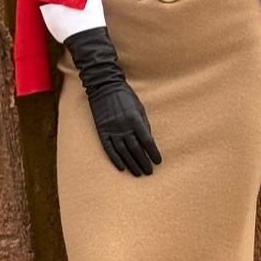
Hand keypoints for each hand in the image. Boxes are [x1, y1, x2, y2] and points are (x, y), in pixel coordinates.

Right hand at [64, 27, 161, 176]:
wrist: (104, 87)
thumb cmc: (125, 96)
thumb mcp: (139, 107)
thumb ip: (144, 124)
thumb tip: (149, 141)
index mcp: (135, 119)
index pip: (147, 141)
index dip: (153, 153)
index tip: (158, 162)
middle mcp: (124, 126)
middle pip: (136, 149)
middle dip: (143, 162)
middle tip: (149, 172)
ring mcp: (112, 129)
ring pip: (123, 152)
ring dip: (131, 164)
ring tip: (138, 173)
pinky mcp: (102, 131)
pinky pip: (109, 148)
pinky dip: (115, 159)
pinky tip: (122, 167)